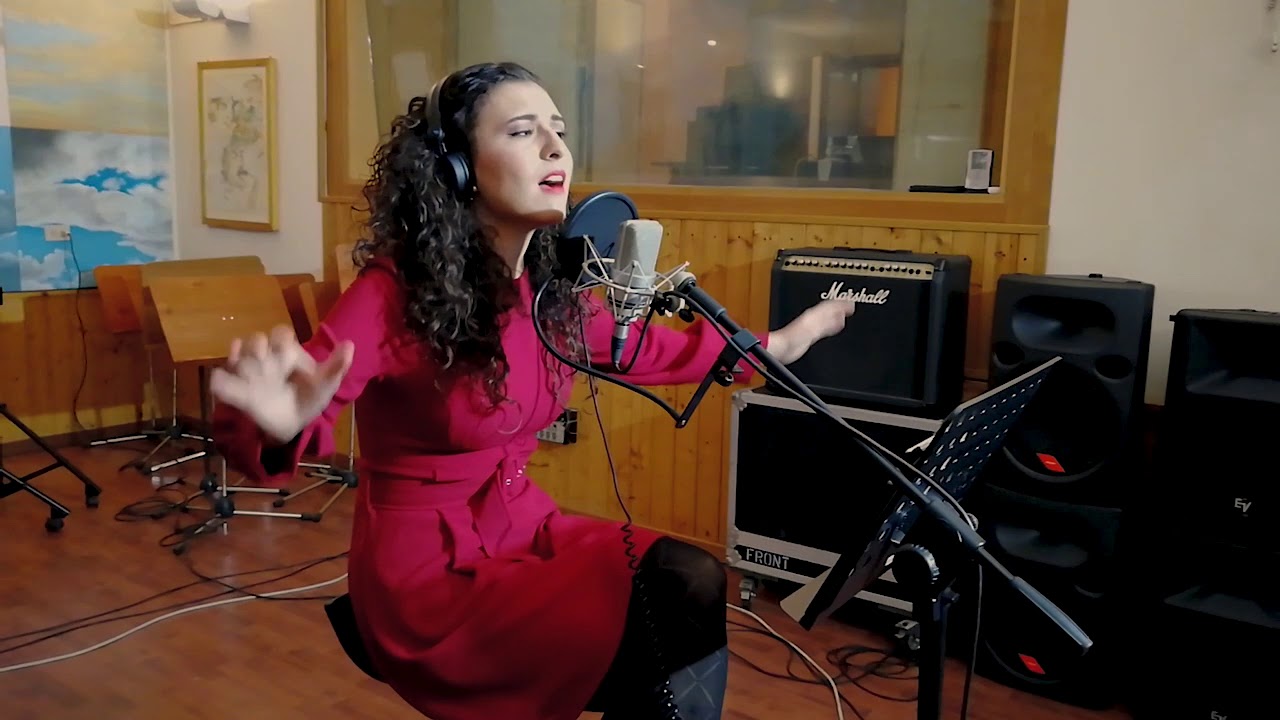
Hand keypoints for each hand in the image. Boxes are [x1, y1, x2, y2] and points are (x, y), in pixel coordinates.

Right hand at [210, 325, 354, 444]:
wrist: (292, 424)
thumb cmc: (309, 398)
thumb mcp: (326, 386)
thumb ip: (336, 367)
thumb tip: (350, 344)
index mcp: (287, 351)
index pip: (280, 333)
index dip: (282, 341)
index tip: (287, 355)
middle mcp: (265, 356)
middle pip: (256, 341)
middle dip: (259, 350)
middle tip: (267, 366)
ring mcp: (248, 372)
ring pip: (239, 358)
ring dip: (244, 365)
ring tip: (255, 381)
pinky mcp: (235, 390)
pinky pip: (220, 379)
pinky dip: (221, 380)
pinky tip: (222, 382)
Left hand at [767, 299, 855, 364]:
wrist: (783, 347)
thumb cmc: (793, 337)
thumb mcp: (815, 327)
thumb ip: (828, 321)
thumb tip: (840, 316)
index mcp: (814, 314)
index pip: (830, 305)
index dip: (841, 303)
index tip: (851, 303)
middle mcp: (813, 318)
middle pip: (829, 310)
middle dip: (840, 308)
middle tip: (850, 306)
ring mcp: (811, 326)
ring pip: (827, 318)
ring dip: (836, 316)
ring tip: (844, 315)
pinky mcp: (810, 335)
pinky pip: (824, 328)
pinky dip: (831, 326)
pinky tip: (835, 327)